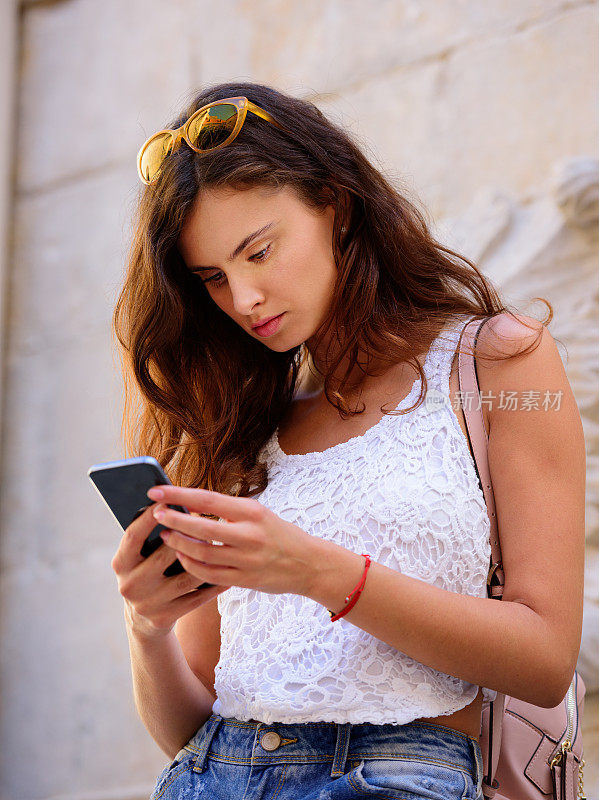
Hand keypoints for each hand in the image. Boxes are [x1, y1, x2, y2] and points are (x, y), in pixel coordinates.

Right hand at [111, 502, 229, 638]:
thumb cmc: (146, 571)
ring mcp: (148, 603)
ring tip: (220, 542)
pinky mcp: (165, 617)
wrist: (143, 618)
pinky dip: (214, 582)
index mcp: (121, 563)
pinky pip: (197, 596)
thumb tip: (175, 504)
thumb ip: (150, 535)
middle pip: (165, 554)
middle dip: (188, 536)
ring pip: (186, 576)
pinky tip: (227, 568)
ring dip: (206, 558)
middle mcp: (130, 584)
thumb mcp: (139, 555)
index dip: (150, 517)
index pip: (134, 535)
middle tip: (206, 520)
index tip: (168, 499)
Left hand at [147, 485, 318, 595]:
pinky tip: (182, 557)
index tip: (157, 490)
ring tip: (165, 536)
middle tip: (155, 514)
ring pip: (202, 553)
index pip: (208, 499)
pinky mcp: (245, 580)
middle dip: (174, 520)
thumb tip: (190, 505)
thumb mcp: (258, 514)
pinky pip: (209, 574)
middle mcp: (249, 535)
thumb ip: (228, 511)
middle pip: (201, 527)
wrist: (309, 564)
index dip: (179, 494)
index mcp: (251, 512)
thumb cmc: (279, 534)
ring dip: (179, 544)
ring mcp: (247, 559)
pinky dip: (192, 565)